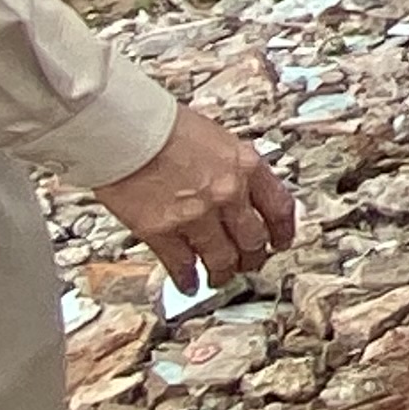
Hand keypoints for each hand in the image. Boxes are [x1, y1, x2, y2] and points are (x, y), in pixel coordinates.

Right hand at [93, 105, 296, 291]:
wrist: (125, 129)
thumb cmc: (163, 126)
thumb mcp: (216, 138)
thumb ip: (231, 168)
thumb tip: (238, 190)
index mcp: (246, 165)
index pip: (280, 208)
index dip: (284, 231)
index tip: (282, 240)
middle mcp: (228, 193)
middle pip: (253, 239)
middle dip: (254, 256)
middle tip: (251, 262)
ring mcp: (196, 215)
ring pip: (222, 258)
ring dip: (224, 272)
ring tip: (220, 277)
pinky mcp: (161, 231)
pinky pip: (181, 264)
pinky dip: (186, 278)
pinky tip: (188, 284)